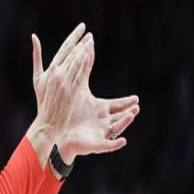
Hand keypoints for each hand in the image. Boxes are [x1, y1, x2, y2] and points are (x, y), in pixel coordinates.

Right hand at [31, 23, 92, 140]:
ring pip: (75, 61)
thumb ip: (36, 57)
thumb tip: (34, 37)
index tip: (82, 28)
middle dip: (80, 40)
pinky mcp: (71, 90)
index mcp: (50, 69)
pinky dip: (83, 64)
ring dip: (83, 49)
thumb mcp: (37, 78)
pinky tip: (89, 55)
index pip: (64, 48)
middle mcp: (57, 73)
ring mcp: (64, 81)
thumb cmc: (43, 100)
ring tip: (91, 39)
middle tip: (88, 31)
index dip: (74, 37)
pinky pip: (78, 74)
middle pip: (71, 52)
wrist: (47, 121)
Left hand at [57, 40, 139, 164]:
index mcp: (100, 109)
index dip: (126, 102)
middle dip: (128, 112)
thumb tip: (86, 48)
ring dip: (124, 123)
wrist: (56, 130)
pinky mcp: (94, 144)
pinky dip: (115, 144)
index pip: (116, 105)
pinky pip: (107, 145)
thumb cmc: (69, 110)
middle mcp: (103, 121)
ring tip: (131, 115)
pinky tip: (123, 141)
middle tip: (137, 106)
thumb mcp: (77, 88)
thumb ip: (82, 70)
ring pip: (116, 129)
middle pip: (120, 117)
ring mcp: (100, 133)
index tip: (136, 98)